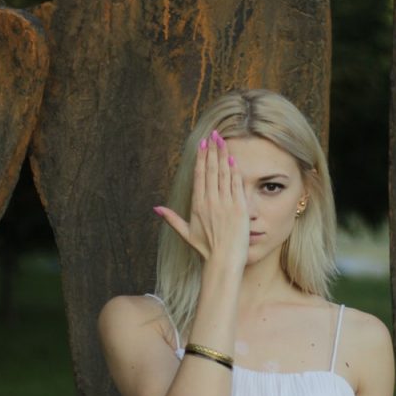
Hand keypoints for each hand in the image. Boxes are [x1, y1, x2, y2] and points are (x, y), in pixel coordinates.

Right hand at [155, 130, 248, 268]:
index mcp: (197, 205)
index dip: (201, 158)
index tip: (202, 144)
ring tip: (222, 140)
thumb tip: (156, 208)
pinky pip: (236, 185)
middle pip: (211, 170)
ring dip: (223, 155)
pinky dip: (234, 171)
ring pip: (224, 174)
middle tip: (213, 135)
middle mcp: (210, 201)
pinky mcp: (239, 208)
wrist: (223, 260)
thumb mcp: (186, 233)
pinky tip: (233, 159)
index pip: (199, 176)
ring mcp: (225, 204)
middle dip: (212, 150)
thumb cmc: (206, 249)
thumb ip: (171, 218)